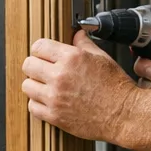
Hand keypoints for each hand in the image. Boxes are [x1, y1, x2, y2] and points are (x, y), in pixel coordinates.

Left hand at [21, 31, 138, 140]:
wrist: (124, 114)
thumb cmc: (116, 87)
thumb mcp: (102, 58)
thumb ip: (84, 44)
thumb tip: (77, 34)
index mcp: (72, 58)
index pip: (38, 46)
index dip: (41, 49)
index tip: (44, 54)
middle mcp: (60, 76)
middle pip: (28, 65)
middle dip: (35, 66)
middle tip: (44, 70)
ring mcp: (55, 97)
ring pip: (27, 86)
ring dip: (35, 85)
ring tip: (46, 87)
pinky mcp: (55, 116)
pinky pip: (32, 107)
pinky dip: (38, 104)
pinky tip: (49, 101)